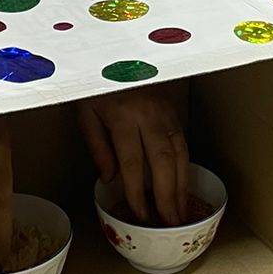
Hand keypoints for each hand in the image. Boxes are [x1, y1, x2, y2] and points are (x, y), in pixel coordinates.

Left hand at [77, 88, 188, 225]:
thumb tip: (110, 179)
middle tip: (170, 223)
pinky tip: (184, 186)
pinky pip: (183, 143)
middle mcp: (149, 116)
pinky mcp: (173, 111)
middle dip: (168, 195)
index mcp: (123, 116)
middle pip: (163, 161)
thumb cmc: (96, 83)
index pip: (133, 163)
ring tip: (181, 212)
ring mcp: (165, 112)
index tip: (141, 215)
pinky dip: (185, 168)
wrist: (115, 51)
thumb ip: (98, 146)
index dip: (137, 192)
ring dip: (182, 185)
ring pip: (179, 153)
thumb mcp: (86, 112)